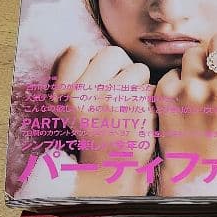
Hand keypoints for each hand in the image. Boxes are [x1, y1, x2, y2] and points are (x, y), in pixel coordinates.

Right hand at [52, 45, 154, 195]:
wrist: (115, 165)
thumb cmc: (94, 131)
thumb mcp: (65, 107)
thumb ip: (68, 76)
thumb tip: (79, 50)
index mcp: (66, 92)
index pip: (78, 51)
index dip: (91, 60)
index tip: (95, 79)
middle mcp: (84, 94)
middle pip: (113, 54)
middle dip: (120, 68)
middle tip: (119, 90)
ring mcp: (112, 98)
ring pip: (137, 69)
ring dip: (138, 84)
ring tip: (129, 105)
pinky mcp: (138, 105)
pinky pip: (151, 87)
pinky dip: (149, 99)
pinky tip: (141, 115)